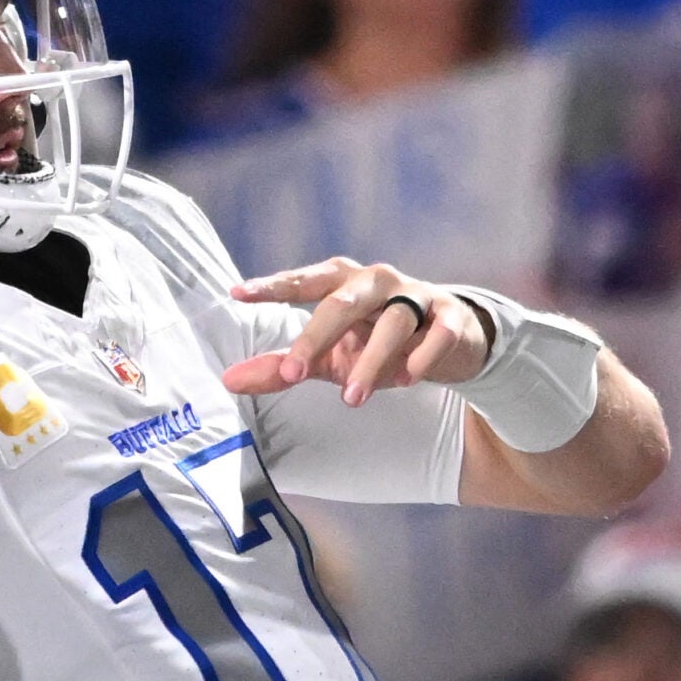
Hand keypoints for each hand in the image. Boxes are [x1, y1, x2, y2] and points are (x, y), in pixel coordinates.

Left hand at [223, 259, 492, 405]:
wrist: (449, 340)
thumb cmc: (375, 341)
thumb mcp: (328, 356)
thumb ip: (281, 366)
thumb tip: (229, 380)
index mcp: (341, 283)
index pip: (302, 282)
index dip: (271, 286)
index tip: (237, 294)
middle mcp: (376, 282)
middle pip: (343, 302)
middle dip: (315, 337)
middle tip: (293, 373)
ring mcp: (417, 297)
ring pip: (393, 323)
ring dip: (371, 362)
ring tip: (353, 398)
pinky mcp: (451, 317)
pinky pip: (439, 333)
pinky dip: (422, 356)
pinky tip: (407, 379)